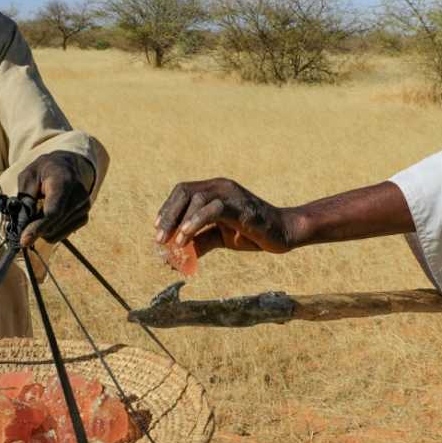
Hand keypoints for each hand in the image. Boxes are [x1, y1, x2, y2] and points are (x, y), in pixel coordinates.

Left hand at [16, 150, 94, 245]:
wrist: (65, 167)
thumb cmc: (43, 171)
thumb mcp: (28, 177)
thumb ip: (25, 200)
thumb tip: (21, 225)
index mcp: (64, 181)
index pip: (53, 211)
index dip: (38, 227)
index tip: (24, 240)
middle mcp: (79, 195)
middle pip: (53, 225)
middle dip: (34, 229)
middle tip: (21, 222)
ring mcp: (84, 207)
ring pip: (56, 233)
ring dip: (41, 230)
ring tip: (36, 213)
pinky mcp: (84, 217)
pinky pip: (62, 235)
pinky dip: (50, 231)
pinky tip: (47, 217)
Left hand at [155, 178, 296, 255]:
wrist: (283, 233)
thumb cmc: (252, 233)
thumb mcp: (220, 238)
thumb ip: (199, 242)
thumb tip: (174, 256)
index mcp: (214, 190)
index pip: (183, 192)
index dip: (167, 209)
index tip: (158, 231)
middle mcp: (220, 186)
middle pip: (184, 192)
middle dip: (168, 216)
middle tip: (159, 239)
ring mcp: (230, 193)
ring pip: (195, 199)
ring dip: (179, 222)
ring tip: (174, 244)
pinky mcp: (239, 205)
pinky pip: (211, 209)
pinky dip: (194, 223)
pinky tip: (185, 239)